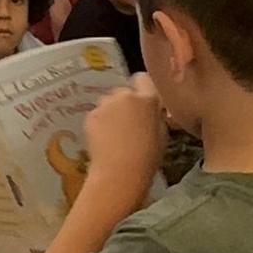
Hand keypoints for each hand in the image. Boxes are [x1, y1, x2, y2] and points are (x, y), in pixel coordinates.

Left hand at [83, 74, 166, 201]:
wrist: (119, 172)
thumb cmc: (147, 157)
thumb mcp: (162, 134)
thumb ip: (156, 116)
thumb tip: (153, 111)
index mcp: (148, 99)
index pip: (143, 79)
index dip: (142, 89)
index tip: (143, 100)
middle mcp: (126, 96)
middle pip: (125, 92)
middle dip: (126, 103)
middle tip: (129, 123)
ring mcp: (105, 104)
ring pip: (108, 102)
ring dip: (112, 112)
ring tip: (114, 134)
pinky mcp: (90, 115)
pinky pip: (97, 114)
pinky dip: (100, 123)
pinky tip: (103, 140)